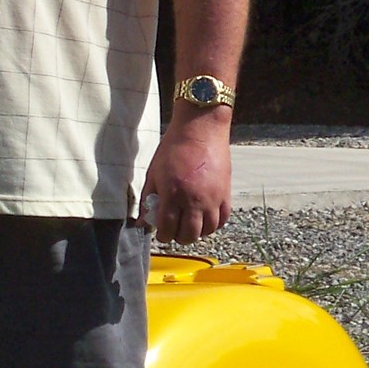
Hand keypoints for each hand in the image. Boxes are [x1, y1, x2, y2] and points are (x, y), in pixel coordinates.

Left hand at [141, 113, 232, 242]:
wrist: (201, 130)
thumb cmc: (174, 148)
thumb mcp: (154, 173)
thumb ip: (148, 198)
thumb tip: (142, 220)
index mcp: (173, 194)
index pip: (167, 228)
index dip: (162, 235)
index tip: (161, 233)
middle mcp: (194, 200)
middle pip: (189, 234)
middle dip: (178, 237)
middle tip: (174, 231)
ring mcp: (212, 198)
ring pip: (207, 230)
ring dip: (197, 232)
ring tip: (189, 225)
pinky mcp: (226, 193)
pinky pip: (222, 219)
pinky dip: (214, 224)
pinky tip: (205, 218)